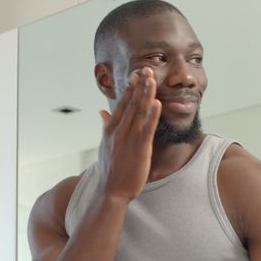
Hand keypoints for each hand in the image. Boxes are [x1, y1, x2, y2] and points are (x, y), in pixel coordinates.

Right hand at [98, 68, 161, 202]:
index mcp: (111, 130)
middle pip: (131, 104)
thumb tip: (103, 111)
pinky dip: (152, 115)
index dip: (130, 88)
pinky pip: (147, 129)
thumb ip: (106, 125)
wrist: (110, 192)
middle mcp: (119, 131)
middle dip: (139, 85)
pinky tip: (157, 103)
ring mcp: (128, 139)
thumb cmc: (110, 171)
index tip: (136, 75)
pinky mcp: (139, 149)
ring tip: (151, 79)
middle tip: (145, 68)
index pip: (122, 104)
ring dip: (146, 94)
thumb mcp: (105, 145)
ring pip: (139, 113)